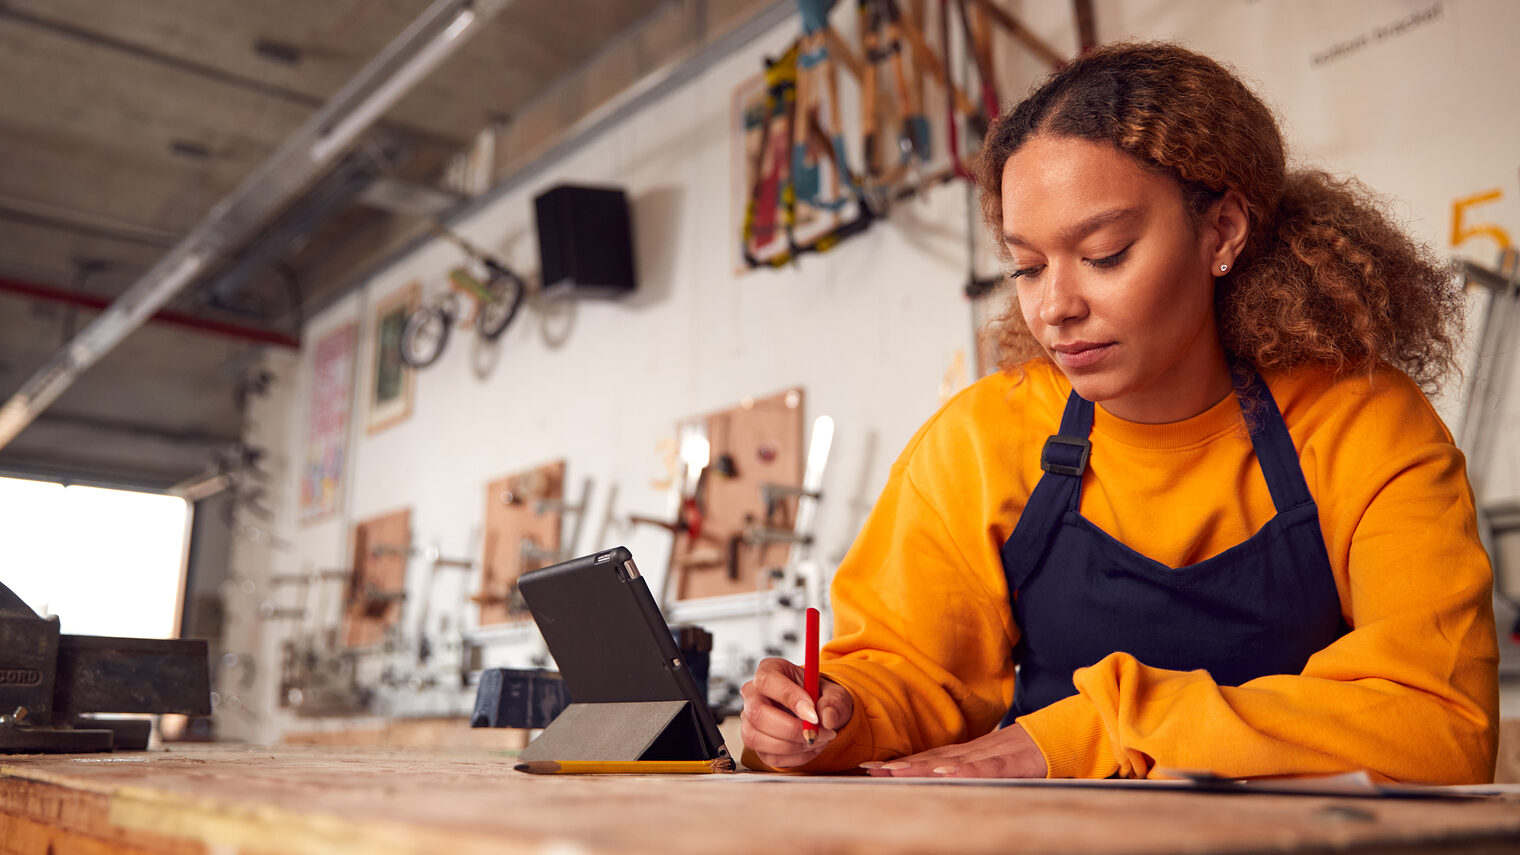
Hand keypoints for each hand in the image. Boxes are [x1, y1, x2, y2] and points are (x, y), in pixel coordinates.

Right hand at [740, 657, 853, 768]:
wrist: (819, 716)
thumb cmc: (821, 699)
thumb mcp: (835, 695)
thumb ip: (834, 703)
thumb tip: (827, 718)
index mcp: (770, 670)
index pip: (767, 681)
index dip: (790, 698)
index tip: (813, 715)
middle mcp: (753, 694)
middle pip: (757, 713)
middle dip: (791, 729)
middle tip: (818, 733)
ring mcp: (749, 719)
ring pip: (757, 738)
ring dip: (793, 745)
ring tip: (817, 739)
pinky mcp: (755, 742)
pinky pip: (768, 756)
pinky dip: (794, 756)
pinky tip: (809, 747)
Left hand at [860, 723, 1046, 777]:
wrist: (1071, 732)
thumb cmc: (1035, 753)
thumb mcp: (1000, 764)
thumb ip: (976, 771)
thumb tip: (947, 779)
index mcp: (973, 753)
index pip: (931, 758)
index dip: (902, 763)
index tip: (873, 768)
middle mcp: (978, 751)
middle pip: (933, 758)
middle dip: (900, 765)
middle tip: (869, 771)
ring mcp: (996, 754)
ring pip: (953, 761)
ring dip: (921, 767)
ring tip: (894, 772)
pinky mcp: (1016, 762)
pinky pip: (988, 767)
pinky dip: (966, 770)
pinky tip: (945, 772)